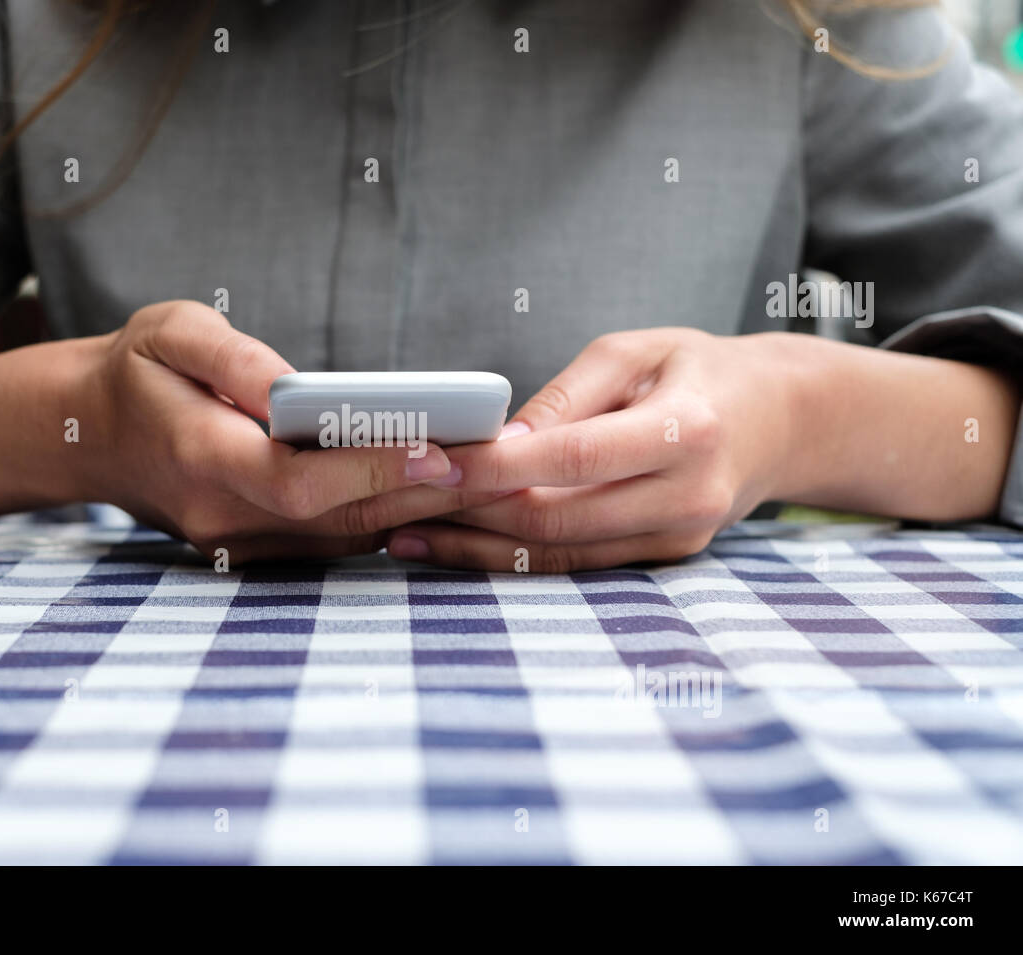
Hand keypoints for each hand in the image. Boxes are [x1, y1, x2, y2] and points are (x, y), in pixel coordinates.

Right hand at [80, 300, 501, 562]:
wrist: (90, 435)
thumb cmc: (137, 370)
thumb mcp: (169, 331)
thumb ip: (232, 357)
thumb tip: (295, 388)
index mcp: (200, 457)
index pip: (300, 481)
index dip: (374, 467)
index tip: (444, 447)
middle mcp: (223, 517)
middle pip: (342, 516)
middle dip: (425, 492)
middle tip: (505, 465)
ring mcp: (239, 543)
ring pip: (347, 534)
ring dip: (419, 508)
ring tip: (494, 475)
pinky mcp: (257, 548)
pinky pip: (336, 537)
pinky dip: (389, 512)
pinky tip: (442, 485)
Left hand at [386, 328, 798, 570]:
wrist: (781, 421)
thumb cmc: (696, 371)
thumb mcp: (635, 351)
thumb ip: (567, 395)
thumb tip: (499, 440)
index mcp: (688, 428)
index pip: (578, 455)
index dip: (502, 465)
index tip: (436, 462)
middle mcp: (688, 496)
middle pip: (560, 517)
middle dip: (471, 515)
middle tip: (397, 505)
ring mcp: (679, 538)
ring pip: (561, 554)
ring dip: (477, 549)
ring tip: (404, 537)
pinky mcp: (663, 559)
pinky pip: (576, 564)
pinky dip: (512, 557)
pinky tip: (456, 547)